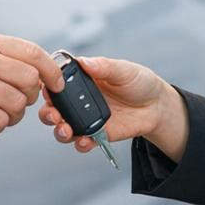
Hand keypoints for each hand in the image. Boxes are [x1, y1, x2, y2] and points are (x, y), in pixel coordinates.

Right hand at [0, 33, 63, 136]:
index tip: (57, 84)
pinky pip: (0, 121)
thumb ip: (2, 58)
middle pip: (31, 81)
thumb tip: (40, 70)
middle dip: (28, 98)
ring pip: (18, 104)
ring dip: (11, 116)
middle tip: (13, 103)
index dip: (52, 71)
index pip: (33, 52)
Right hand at [37, 56, 179, 153]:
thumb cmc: (140, 82)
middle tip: (54, 115)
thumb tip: (85, 61)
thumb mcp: (124, 70)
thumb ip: (104, 67)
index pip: (58, 83)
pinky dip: (80, 144)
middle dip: (48, 113)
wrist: (157, 106)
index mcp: (83, 80)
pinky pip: (82, 142)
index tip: (47, 90)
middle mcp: (80, 100)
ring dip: (60, 131)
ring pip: (63, 127)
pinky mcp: (97, 134)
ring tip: (66, 130)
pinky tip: (85, 141)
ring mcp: (86, 119)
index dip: (48, 87)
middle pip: (54, 108)